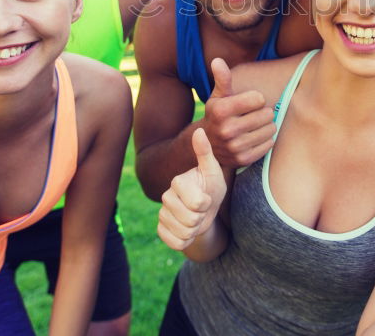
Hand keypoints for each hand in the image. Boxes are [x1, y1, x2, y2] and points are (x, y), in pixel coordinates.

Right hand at [157, 129, 227, 250]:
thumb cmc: (211, 187)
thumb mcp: (213, 171)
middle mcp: (165, 197)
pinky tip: (187, 230)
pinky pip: (176, 243)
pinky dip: (186, 241)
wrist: (206, 210)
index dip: (207, 204)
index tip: (207, 197)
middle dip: (201, 218)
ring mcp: (162, 214)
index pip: (197, 203)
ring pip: (183, 233)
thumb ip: (205, 152)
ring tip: (196, 219)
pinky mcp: (161, 230)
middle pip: (190, 220)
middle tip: (202, 209)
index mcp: (177, 182)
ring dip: (195, 230)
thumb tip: (199, 130)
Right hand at [202, 58, 275, 167]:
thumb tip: (217, 60)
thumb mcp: (218, 96)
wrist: (208, 145)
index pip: (258, 98)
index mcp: (221, 110)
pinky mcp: (243, 159)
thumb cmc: (218, 115)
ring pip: (270, 129)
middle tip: (255, 114)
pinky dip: (267, 139)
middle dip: (264, 112)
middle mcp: (226, 129)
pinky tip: (256, 137)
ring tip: (256, 125)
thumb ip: (222, 78)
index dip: (257, 98)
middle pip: (266, 114)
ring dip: (267, 125)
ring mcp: (235, 147)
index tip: (249, 102)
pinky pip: (269, 144)